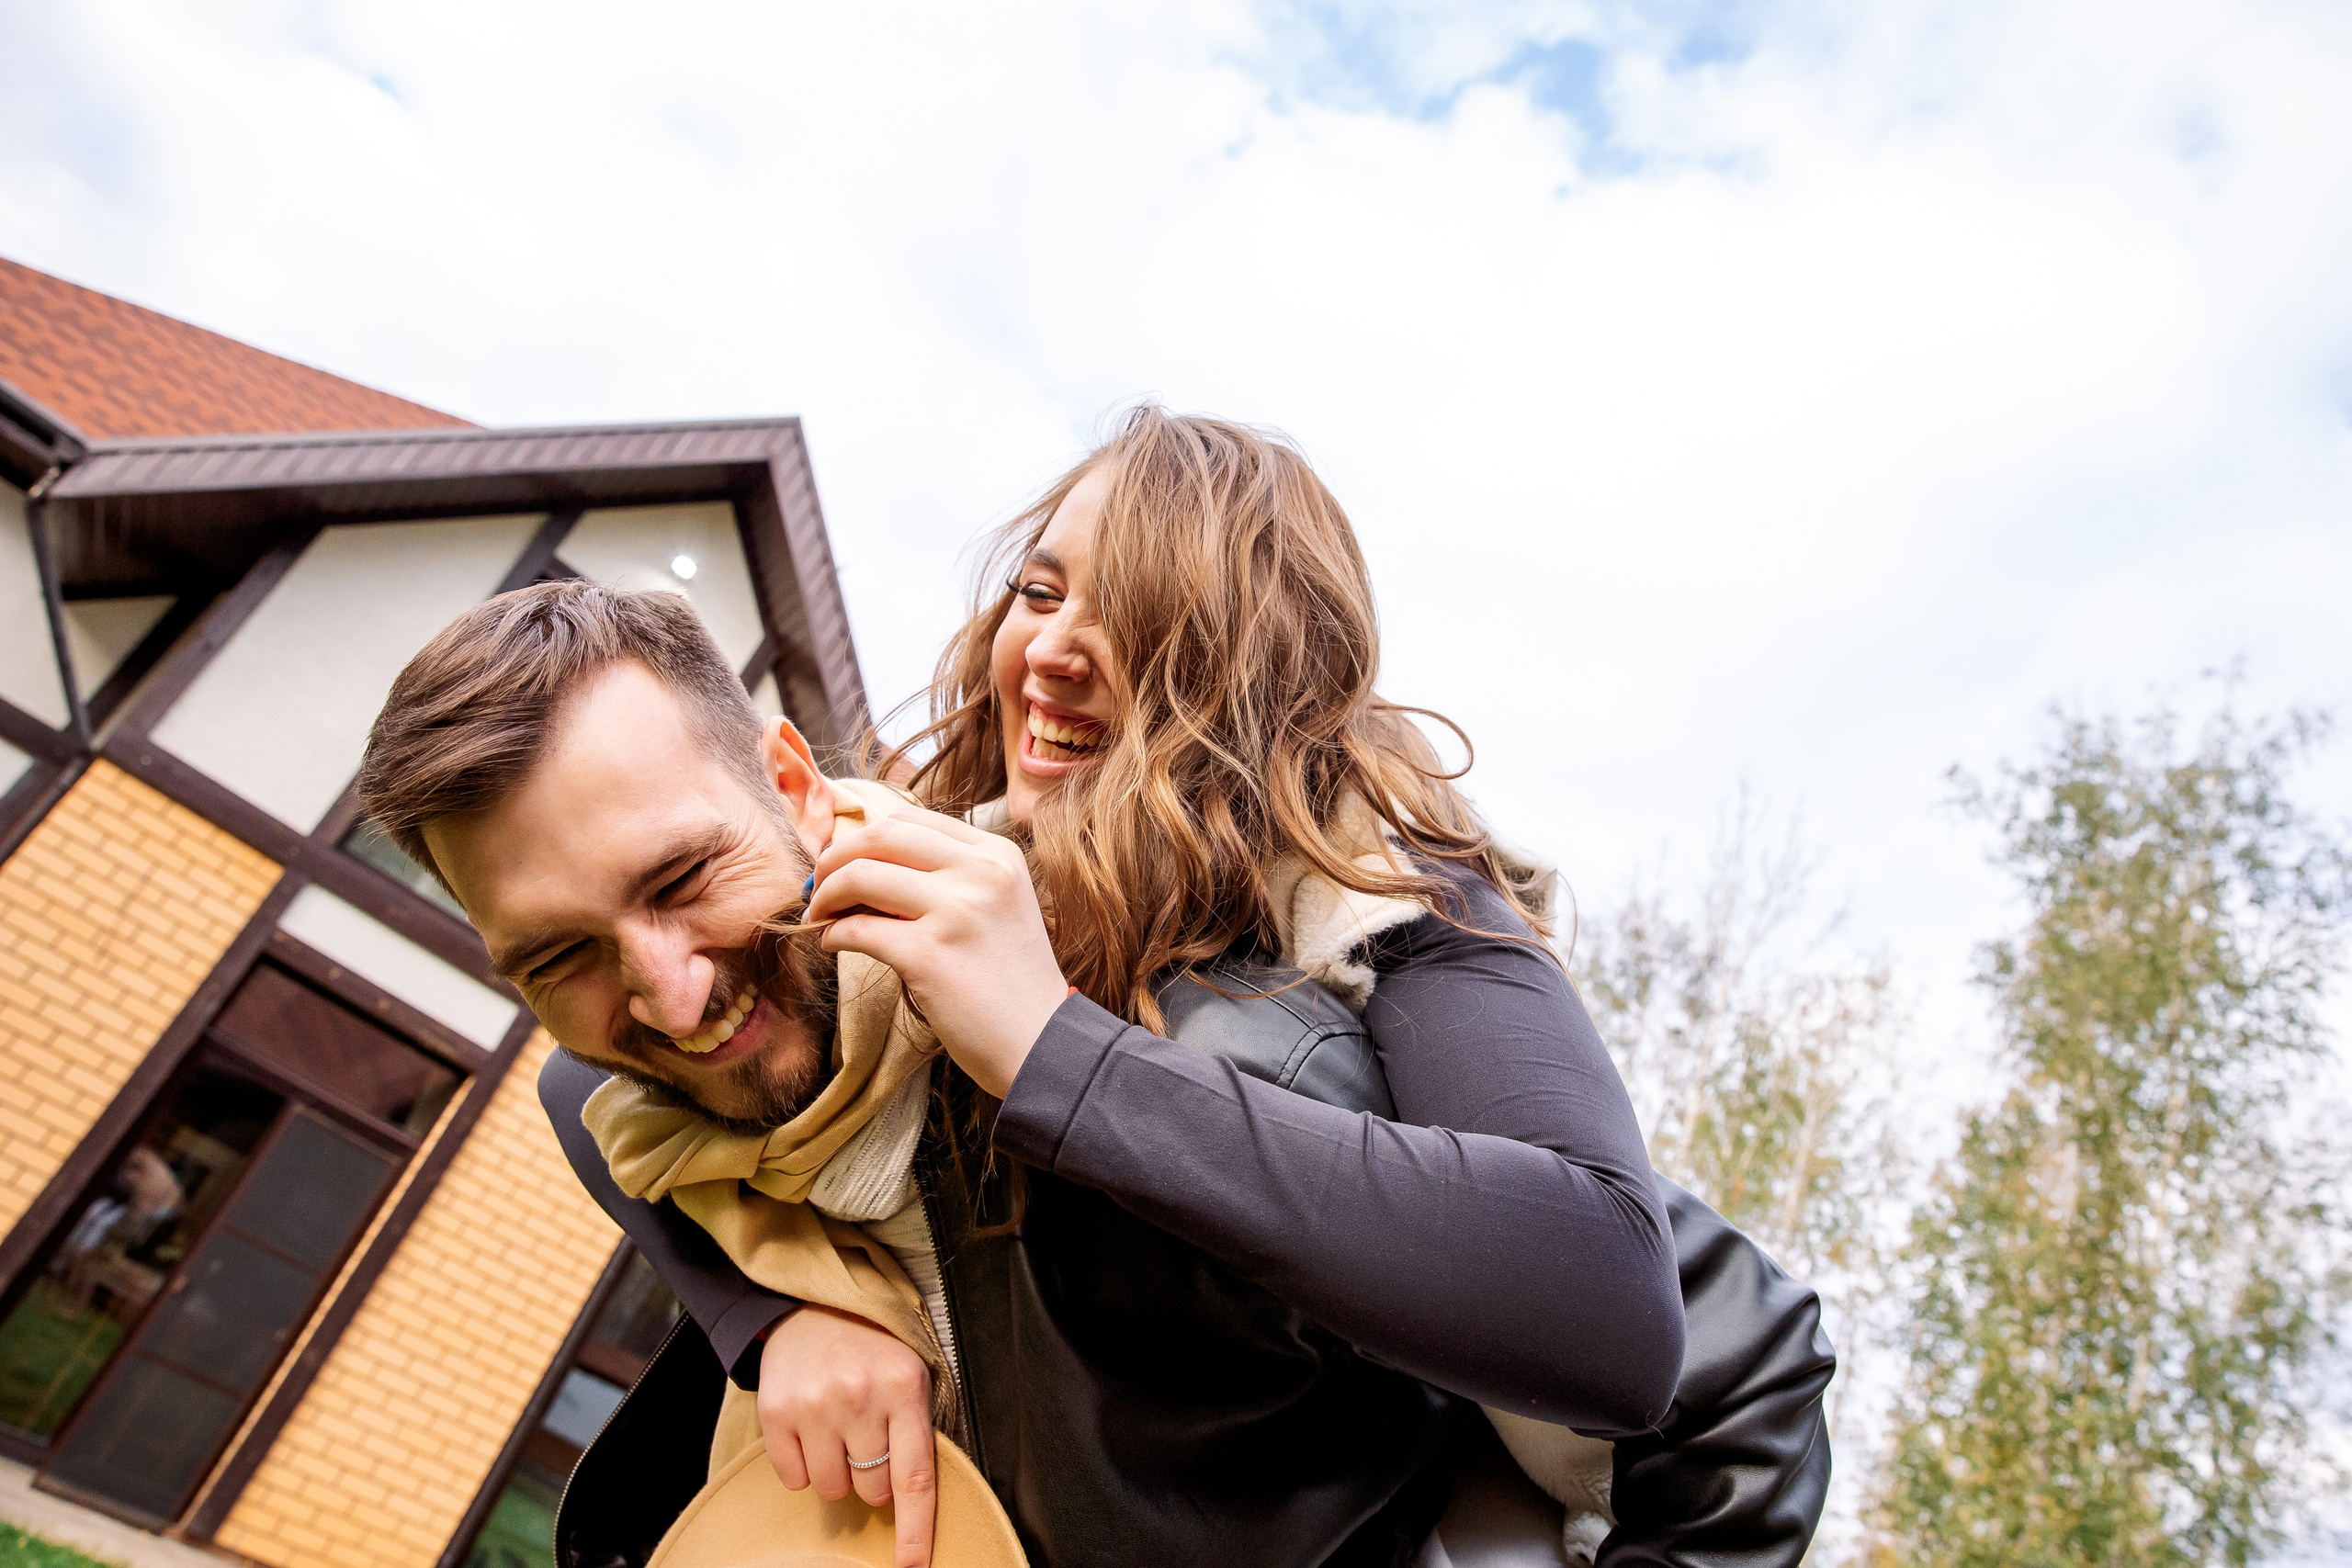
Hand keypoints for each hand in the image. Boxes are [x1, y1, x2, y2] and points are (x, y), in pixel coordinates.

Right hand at [758, 1306, 936, 1567]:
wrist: (815, 1305)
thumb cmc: (872, 1350)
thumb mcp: (910, 1376)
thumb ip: (915, 1432)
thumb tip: (913, 1504)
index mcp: (904, 1389)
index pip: (915, 1477)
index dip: (916, 1531)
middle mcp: (860, 1398)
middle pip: (871, 1490)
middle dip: (872, 1476)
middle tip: (867, 1436)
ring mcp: (815, 1405)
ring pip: (832, 1488)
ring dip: (837, 1472)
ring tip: (838, 1428)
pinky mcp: (776, 1412)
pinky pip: (793, 1479)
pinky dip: (802, 1467)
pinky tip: (809, 1430)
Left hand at [807, 806, 1070, 1097]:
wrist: (1041, 1042)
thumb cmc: (1011, 980)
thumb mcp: (996, 905)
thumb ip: (949, 875)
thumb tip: (864, 861)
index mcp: (997, 854)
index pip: (910, 820)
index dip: (864, 838)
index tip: (844, 862)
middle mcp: (980, 872)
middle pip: (880, 837)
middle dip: (835, 858)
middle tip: (819, 885)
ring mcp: (955, 910)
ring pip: (860, 876)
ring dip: (827, 895)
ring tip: (821, 916)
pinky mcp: (928, 954)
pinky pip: (857, 929)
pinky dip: (833, 934)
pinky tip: (833, 943)